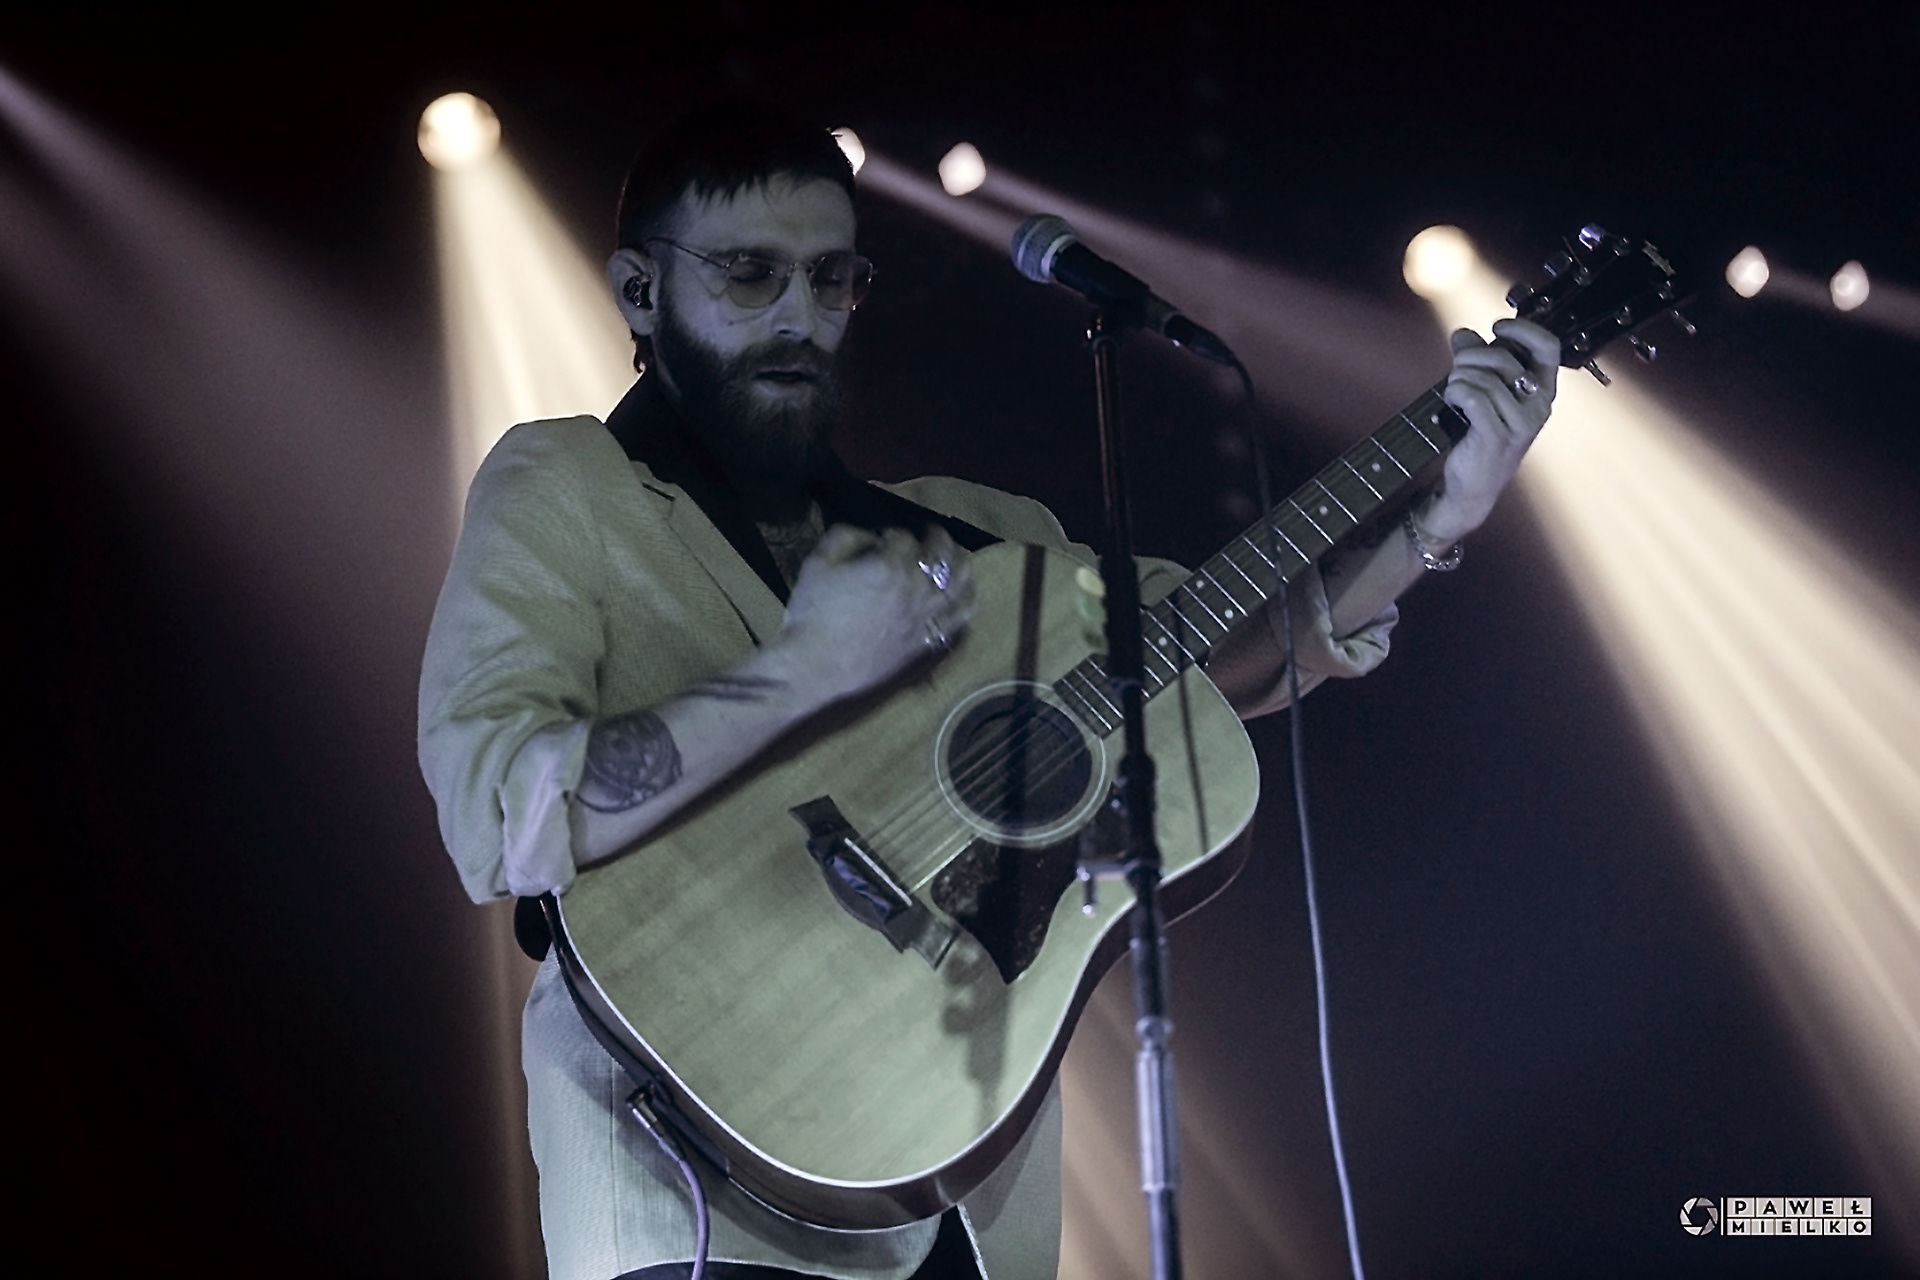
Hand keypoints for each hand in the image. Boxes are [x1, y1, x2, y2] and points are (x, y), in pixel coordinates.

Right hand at [776, 524, 977, 702]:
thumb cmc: (812, 613)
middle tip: (930, 534)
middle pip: (942, 552)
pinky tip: (966, 591)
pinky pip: (961, 617)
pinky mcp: (927, 640)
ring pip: (961, 581)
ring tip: (956, 554)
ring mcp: (925, 617)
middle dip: (936, 537)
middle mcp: (915, 589)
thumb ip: (846, 536)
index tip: (884, 538)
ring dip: (962, 561)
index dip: (894, 534)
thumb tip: (872, 536)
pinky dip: (968, 599)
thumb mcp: (818, 561)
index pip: (904, 537)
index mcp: (889, 566)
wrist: (815, 665)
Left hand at [1421, 318, 1558, 544]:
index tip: (1497, 327)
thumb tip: (1462, 334)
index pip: (1548, 347)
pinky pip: (1474, 397)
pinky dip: (1455, 393)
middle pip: (1503, 358)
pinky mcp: (1496, 438)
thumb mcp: (1482, 392)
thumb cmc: (1478, 436)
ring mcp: (1520, 424)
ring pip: (1484, 378)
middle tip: (1457, 370)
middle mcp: (1538, 406)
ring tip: (1453, 392)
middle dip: (1470, 357)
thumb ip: (1476, 361)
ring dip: (1458, 379)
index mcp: (1542, 390)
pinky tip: (1451, 401)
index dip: (1522, 329)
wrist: (1470, 487)